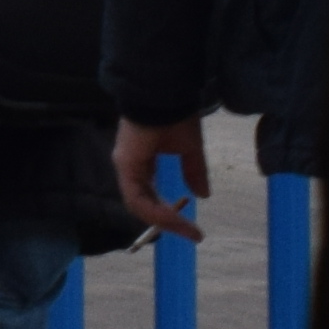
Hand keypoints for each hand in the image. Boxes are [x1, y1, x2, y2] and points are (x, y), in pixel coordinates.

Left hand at [113, 116, 212, 239]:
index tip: (193, 229)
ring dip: (164, 221)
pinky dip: (154, 211)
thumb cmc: (175, 116)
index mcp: (142, 163)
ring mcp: (126, 165)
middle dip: (168, 223)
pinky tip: (173, 218)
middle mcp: (131, 167)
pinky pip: (136, 196)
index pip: (150, 196)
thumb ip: (193, 172)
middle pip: (144, 205)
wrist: (165, 94)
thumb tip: (203, 195)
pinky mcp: (125, 163)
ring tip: (187, 230)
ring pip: (139, 205)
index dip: (169, 214)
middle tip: (192, 234)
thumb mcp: (190, 150)